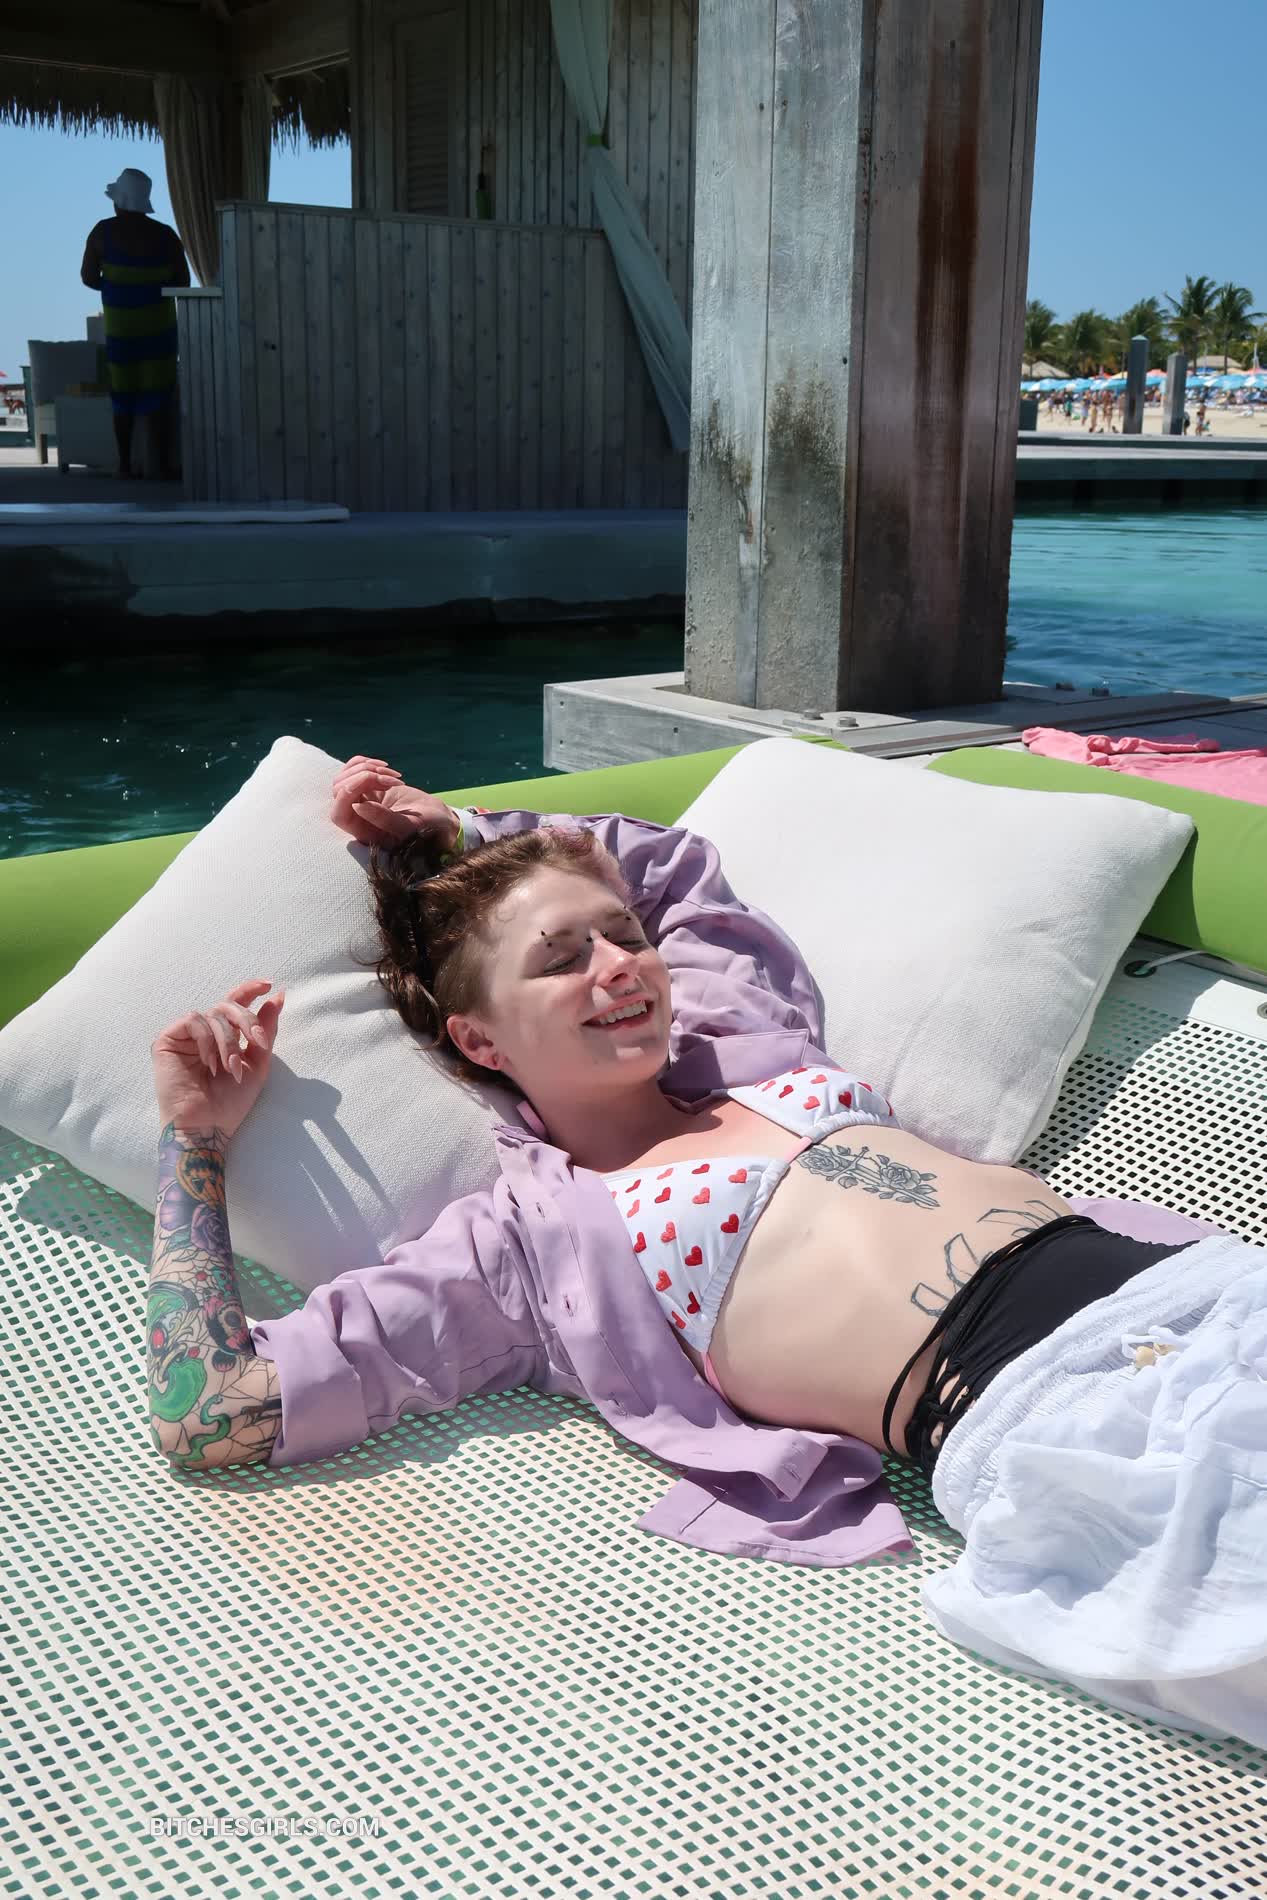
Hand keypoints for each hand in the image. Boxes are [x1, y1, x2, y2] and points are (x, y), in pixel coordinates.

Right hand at [152, 981, 284, 1141]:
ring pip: (213, 1014)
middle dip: (247, 1020)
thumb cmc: (230, 1103)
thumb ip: (265, 1031)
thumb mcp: (257, 1063)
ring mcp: (184, 1037)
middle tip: (256, 1041)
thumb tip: (278, 997)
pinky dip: (207, 1040)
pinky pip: (193, 1021)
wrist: (207, 1127)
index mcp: (224, 1038)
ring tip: (230, 1068)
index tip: (269, 984)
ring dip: (229, 1042)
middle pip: (227, 1005)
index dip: (249, 990)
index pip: (234, 1004)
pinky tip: (209, 1062)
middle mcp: (203, 1034)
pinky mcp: (166, 1040)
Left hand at [329, 756, 461, 850]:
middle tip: (390, 780)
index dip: (348, 794)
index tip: (373, 782)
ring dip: (367, 768)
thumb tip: (357, 805)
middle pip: (339, 790)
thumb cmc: (426, 829)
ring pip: (344, 777)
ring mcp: (361, 799)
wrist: (437, 818)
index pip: (339, 814)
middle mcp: (357, 817)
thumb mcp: (409, 827)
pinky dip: (367, 762)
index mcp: (364, 832)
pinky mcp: (368, 786)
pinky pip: (354, 768)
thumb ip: (383, 819)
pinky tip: (386, 768)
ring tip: (392, 775)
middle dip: (363, 777)